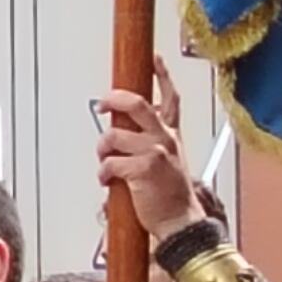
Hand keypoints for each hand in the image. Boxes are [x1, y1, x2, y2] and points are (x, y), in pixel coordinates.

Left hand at [93, 83, 201, 242]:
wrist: (180, 222)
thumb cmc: (168, 194)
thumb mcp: (167, 160)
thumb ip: (149, 141)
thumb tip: (121, 129)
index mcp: (170, 135)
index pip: (170, 99)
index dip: (162, 76)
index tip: (154, 58)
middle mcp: (165, 139)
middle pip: (135, 103)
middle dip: (112, 99)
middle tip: (102, 104)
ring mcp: (155, 152)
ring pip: (113, 135)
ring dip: (102, 149)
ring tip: (106, 163)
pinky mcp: (144, 169)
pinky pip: (110, 162)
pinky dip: (103, 173)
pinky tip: (108, 181)